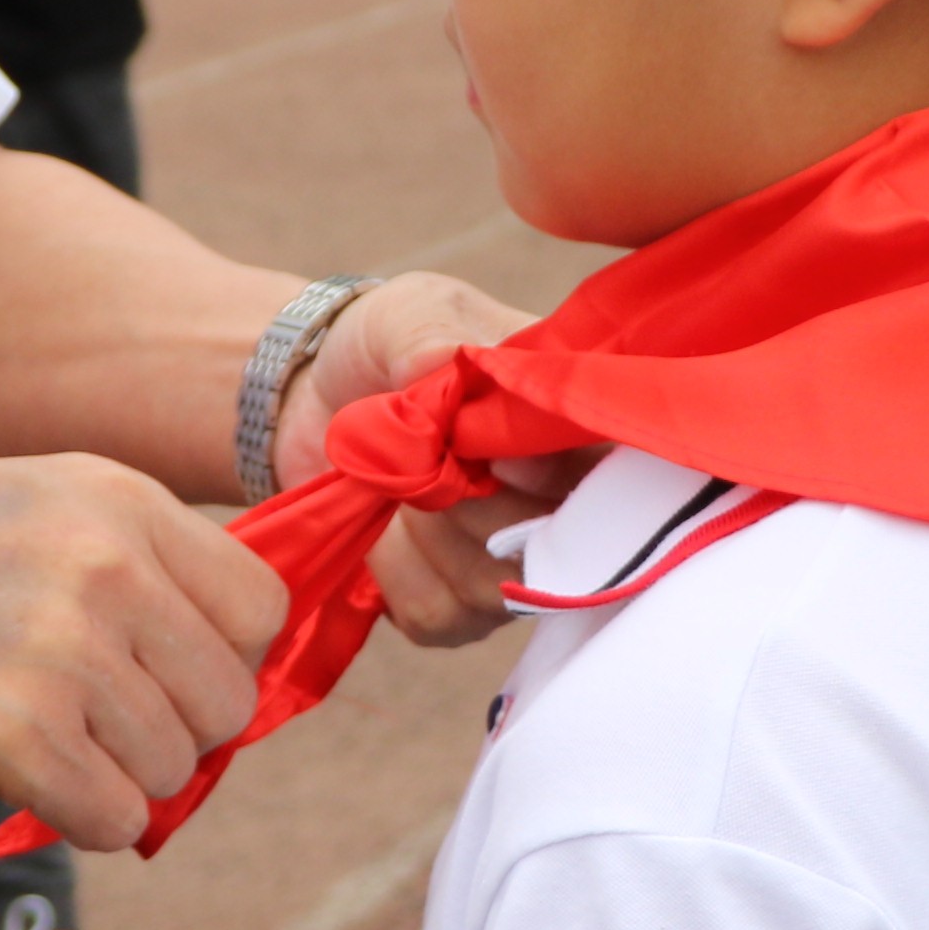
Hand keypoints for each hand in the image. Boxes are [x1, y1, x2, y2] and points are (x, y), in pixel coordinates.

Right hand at [0, 453, 294, 848]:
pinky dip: (79, 821)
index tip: (163, 679)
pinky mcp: (19, 737)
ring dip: (117, 779)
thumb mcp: (20, 506)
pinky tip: (19, 781)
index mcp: (118, 497)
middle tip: (92, 728)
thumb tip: (220, 664)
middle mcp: (108, 564)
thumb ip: (122, 561)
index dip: (221, 659)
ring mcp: (67, 649)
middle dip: (174, 732)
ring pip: (175, 769)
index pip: (261, 606)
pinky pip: (117, 819)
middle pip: (229, 699)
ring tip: (36, 744)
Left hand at [285, 271, 547, 649]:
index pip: (616, 467)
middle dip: (477, 502)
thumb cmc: (384, 345)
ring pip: (499, 584)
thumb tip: (452, 367)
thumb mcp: (408, 315)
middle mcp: (570, 500)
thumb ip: (434, 340)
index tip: (486, 451)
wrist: (312, 397)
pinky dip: (399, 571)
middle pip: (563, 544)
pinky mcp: (467, 608)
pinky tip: (386, 528)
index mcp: (577, 422)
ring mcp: (522, 560)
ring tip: (400, 481)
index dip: (551, 472)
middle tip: (429, 457)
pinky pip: (444, 613)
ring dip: (431, 534)